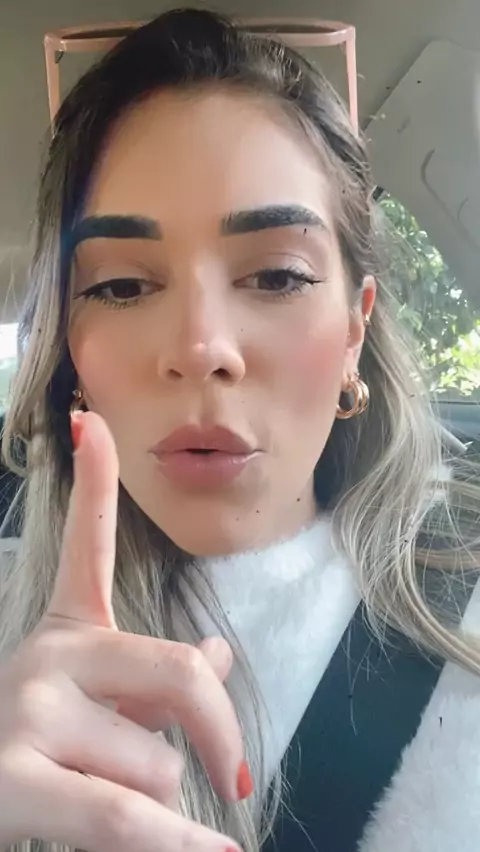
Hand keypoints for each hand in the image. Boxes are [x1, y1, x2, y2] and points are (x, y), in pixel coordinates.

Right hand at [0, 412, 246, 851]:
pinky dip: (180, 847)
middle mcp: (46, 655)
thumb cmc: (39, 758)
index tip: (92, 420)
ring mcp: (28, 711)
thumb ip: (158, 677)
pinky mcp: (13, 781)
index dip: (92, 480)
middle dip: (217, 731)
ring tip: (92, 804)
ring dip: (159, 810)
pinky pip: (130, 818)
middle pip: (183, 676)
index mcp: (66, 632)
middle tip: (232, 774)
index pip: (85, 544)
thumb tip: (219, 652)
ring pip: (162, 767)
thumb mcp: (97, 708)